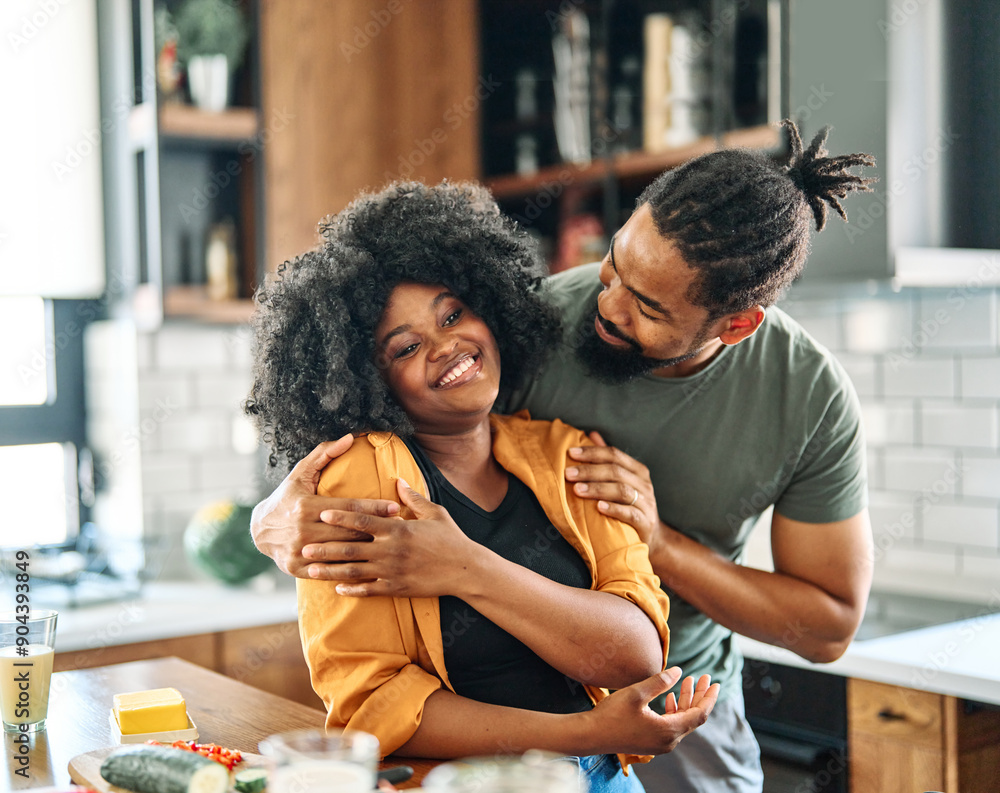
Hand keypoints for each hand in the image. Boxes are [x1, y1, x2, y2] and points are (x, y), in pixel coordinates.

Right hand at [249, 437, 399, 577]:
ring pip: (342, 552)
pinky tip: (369, 565)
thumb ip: (324, 454)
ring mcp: (299, 551)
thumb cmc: (287, 497)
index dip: (374, 507)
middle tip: (401, 527)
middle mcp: (302, 529)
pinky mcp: (297, 568)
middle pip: (349, 531)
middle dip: (377, 529)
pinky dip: (349, 568)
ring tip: (390, 545)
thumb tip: (349, 438)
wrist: (260, 529)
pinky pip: (330, 570)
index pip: (348, 507)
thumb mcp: (301, 473)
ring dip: (368, 549)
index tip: (395, 507)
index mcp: (305, 506)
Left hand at [309, 479, 480, 597]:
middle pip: (350, 547)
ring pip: (354, 571)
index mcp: (398, 528)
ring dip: (330, 570)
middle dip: (325, 547)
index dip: (341, 515)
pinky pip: (369, 589)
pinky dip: (352, 589)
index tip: (322, 512)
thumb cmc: (451, 538)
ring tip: (311, 570)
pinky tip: (338, 588)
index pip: (363, 519)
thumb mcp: (434, 513)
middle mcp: (391, 550)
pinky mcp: (396, 587)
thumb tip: (398, 481)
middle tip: (304, 546)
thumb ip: (413, 498)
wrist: (465, 569)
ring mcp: (392, 571)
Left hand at [564, 432, 660, 547]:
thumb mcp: (621, 481)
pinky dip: (614, 509)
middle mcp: (644, 484)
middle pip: (616, 471)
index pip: (614, 455)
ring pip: (622, 491)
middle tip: (568, 473)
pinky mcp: (646, 522)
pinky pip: (630, 513)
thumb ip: (607, 459)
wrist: (652, 537)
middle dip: (589, 471)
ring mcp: (646, 503)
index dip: (592, 452)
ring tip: (577, 490)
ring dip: (597, 489)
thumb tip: (592, 434)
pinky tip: (599, 508)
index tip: (571, 453)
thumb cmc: (629, 505)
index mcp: (637, 470)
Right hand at [584, 667, 719, 755]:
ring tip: (687, 681)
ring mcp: (660, 744)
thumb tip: (679, 671)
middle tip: (703, 677)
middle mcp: (668, 741)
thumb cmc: (612, 714)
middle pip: (693, 718)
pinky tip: (669, 697)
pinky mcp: (652, 743)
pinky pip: (671, 726)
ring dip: (685, 701)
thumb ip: (660, 682)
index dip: (708, 697)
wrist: (592, 735)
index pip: (699, 714)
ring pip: (682, 721)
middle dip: (699, 696)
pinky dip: (675, 710)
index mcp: (669, 731)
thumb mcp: (637, 693)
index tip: (715, 682)